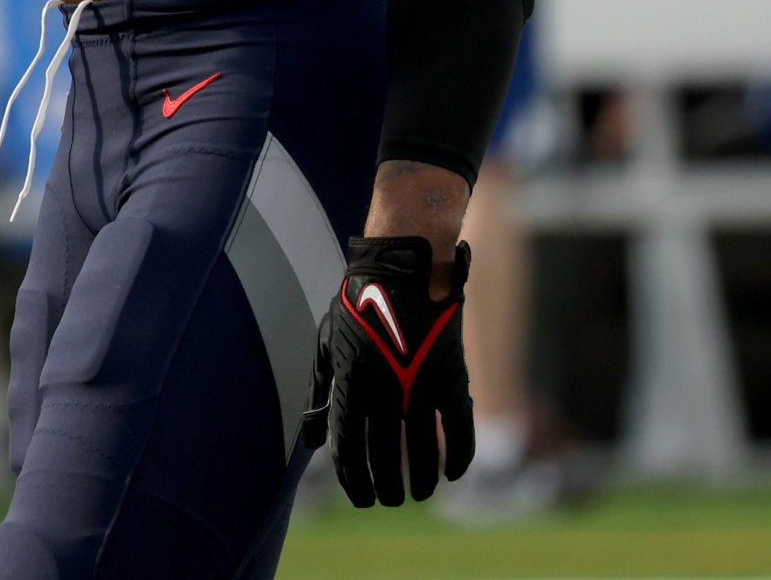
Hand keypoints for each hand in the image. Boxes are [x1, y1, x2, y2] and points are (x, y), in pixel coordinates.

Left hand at [301, 238, 474, 505]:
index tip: (362, 499)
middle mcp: (384, 389)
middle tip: (390, 499)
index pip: (349, 447)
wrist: (402, 270)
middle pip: (384, 456)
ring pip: (423, 451)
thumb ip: (320, 395)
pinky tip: (452, 474)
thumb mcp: (328, 347)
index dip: (354, 480)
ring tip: (417, 494)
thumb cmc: (357, 309)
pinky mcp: (452, 378)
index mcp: (350, 382)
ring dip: (420, 479)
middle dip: (387, 486)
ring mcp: (421, 386)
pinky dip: (458, 457)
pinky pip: (459, 430)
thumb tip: (312, 442)